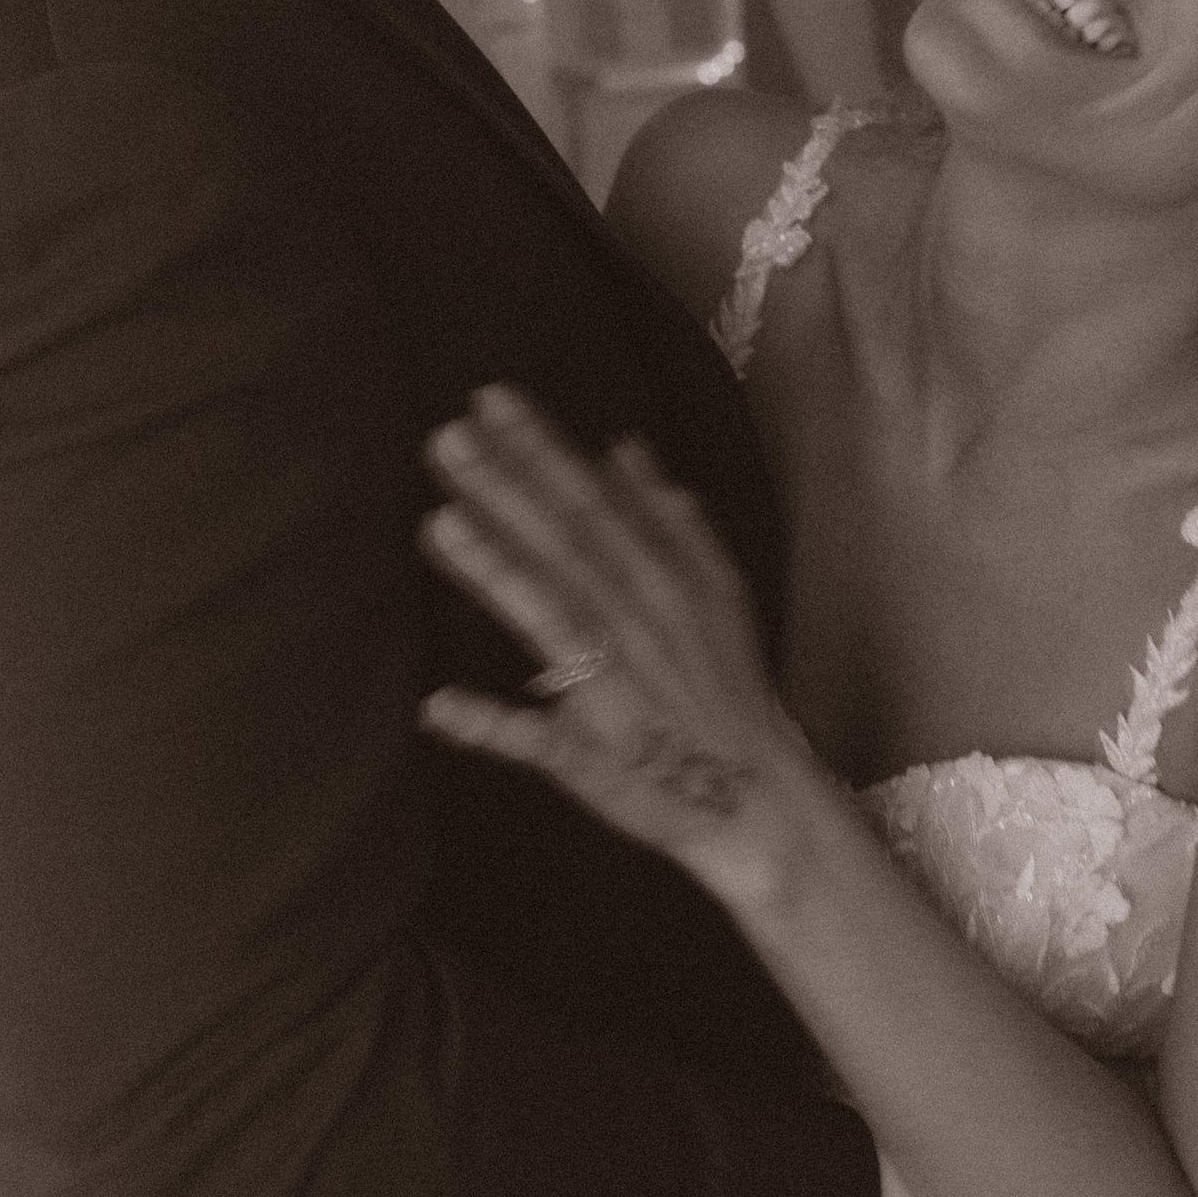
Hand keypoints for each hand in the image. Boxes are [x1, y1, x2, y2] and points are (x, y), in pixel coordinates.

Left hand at [418, 387, 827, 916]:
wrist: (759, 795)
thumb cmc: (723, 686)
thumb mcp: (715, 589)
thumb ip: (670, 519)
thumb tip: (624, 446)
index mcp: (661, 582)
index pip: (592, 503)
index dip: (540, 452)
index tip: (488, 401)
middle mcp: (635, 624)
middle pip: (564, 546)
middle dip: (506, 489)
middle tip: (446, 437)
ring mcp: (611, 691)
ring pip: (551, 621)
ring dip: (495, 574)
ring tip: (438, 523)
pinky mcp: (591, 758)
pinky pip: (539, 741)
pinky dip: (491, 725)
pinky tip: (437, 705)